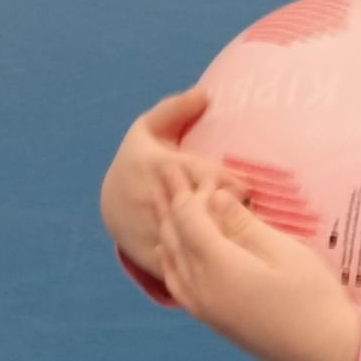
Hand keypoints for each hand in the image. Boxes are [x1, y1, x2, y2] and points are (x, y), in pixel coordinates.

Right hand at [99, 88, 226, 279]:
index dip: (236, 187)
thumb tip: (205, 94)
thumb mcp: (150, 129)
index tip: (245, 190)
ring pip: (202, 244)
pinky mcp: (156, 259)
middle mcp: (159, 201)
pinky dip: (207, 264)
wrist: (112, 206)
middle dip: (235, 216)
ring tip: (240, 238)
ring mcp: (156, 232)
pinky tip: (222, 258)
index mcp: (164, 167)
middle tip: (249, 216)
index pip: (215, 179)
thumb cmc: (140, 162)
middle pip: (212, 213)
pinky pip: (189, 266)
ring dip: (225, 242)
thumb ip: (175, 109)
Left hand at [159, 186, 360, 360]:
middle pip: (172, 236)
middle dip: (170, 202)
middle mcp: (200, 289)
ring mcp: (202, 308)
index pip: (188, 218)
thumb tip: (214, 197)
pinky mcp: (209, 319)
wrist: (326, 351)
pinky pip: (175, 280)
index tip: (183, 164)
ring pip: (169, 258)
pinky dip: (170, 254)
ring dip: (168, 227)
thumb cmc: (314, 296)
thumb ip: (243, 223)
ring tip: (168, 201)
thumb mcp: (284, 250)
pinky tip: (176, 245)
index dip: (185, 189)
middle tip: (166, 173)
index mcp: (218, 268)